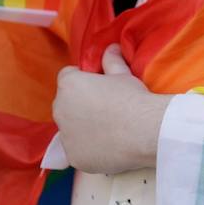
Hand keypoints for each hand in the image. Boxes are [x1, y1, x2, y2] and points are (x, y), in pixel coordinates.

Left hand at [53, 45, 172, 174]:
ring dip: (82, 128)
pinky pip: (78, 151)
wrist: (144, 131)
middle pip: (66, 104)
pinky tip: (108, 147)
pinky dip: (89, 149)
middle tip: (105, 110)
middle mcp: (60, 108)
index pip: (68, 76)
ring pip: (70, 129)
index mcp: (69, 84)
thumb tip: (112, 47)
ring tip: (108, 130)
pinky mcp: (74, 156)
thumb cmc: (133, 98)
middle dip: (79, 105)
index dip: (84, 80)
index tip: (100, 88)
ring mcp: (65, 135)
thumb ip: (111, 60)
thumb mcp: (123, 75)